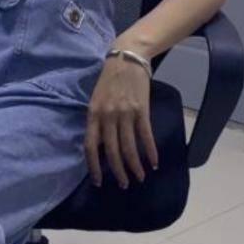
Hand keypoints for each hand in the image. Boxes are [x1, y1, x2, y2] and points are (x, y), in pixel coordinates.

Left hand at [84, 56, 158, 189]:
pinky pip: (146, 136)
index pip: (90, 146)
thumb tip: (101, 144)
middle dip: (118, 171)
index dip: (93, 166)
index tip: (98, 181)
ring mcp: (125, 114)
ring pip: (129, 147)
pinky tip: (153, 163)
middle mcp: (107, 116)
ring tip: (139, 177)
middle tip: (124, 184)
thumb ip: (97, 119)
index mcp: (93, 113)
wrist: (127, 58)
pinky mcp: (142, 110)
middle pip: (112, 151)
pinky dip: (150, 152)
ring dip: (135, 166)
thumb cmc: (109, 79)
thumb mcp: (96, 98)